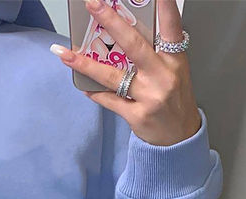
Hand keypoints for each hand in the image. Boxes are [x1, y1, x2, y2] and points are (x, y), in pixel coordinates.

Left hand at [50, 0, 200, 145]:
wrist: (180, 139)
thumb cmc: (174, 100)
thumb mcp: (174, 71)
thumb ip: (154, 54)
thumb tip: (121, 34)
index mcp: (175, 60)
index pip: (171, 27)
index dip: (166, 6)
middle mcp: (163, 76)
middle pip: (134, 45)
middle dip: (111, 22)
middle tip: (92, 4)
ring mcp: (150, 97)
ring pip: (113, 76)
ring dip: (85, 64)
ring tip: (65, 53)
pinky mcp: (137, 116)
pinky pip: (110, 100)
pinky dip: (95, 92)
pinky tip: (83, 85)